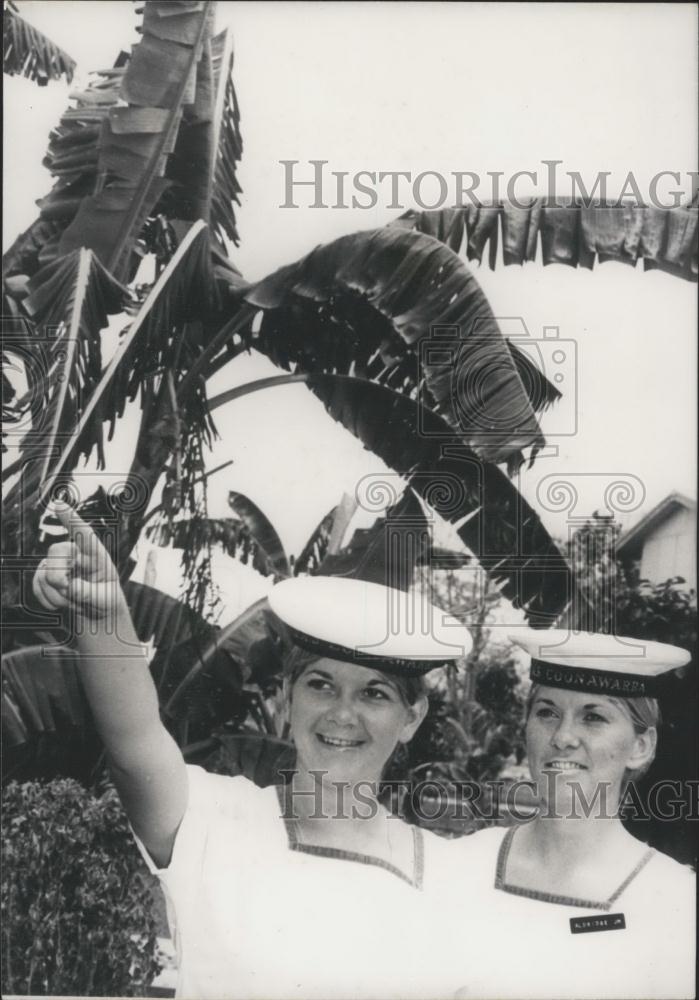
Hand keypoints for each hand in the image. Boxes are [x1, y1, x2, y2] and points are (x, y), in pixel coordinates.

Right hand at [33, 504, 124, 620]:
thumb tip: (71, 586)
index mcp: (95, 555)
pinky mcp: (45, 575)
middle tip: (69, 594)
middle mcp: (75, 554)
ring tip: (73, 602)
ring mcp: (58, 564)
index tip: (60, 504)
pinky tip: (62, 604)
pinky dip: (48, 600)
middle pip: (56, 551)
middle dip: (58, 577)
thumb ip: (91, 593)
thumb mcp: (106, 600)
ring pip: (44, 573)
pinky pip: (37, 586)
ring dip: (57, 596)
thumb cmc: (105, 601)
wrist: (95, 613)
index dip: (71, 518)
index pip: (84, 534)